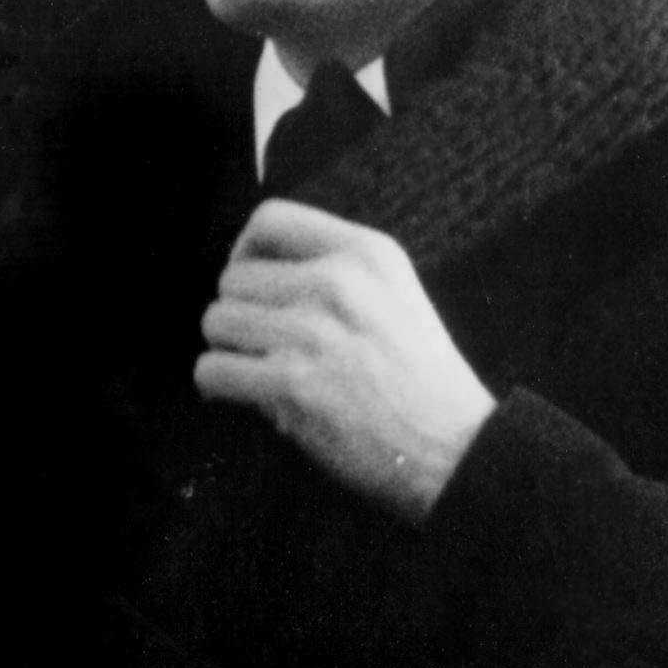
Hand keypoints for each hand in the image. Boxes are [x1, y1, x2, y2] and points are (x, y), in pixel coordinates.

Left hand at [196, 199, 494, 523]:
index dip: (244, 251)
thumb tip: (252, 271)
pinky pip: (211, 369)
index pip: (270, 219)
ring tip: (258, 368)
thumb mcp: (396, 294)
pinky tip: (243, 394)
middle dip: (240, 313)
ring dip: (228, 349)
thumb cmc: (422, 380)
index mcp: (367, 252)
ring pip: (216, 320)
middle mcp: (337, 281)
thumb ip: (335, 270)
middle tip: (263, 344)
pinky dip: (217, 385)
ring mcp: (311, 331)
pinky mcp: (291, 383)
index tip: (251, 283)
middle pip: (233, 277)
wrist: (455, 448)